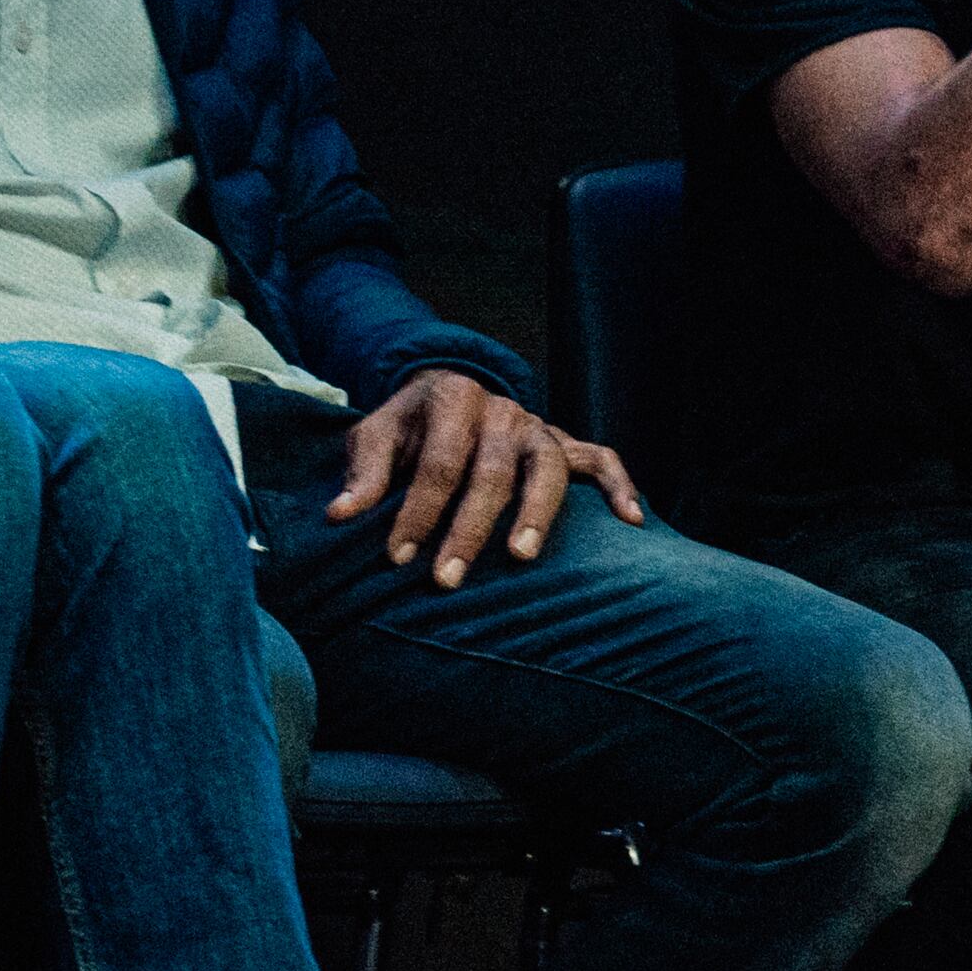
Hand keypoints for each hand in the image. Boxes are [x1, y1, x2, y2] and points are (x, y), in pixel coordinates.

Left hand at [324, 367, 641, 586]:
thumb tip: (341, 515)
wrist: (444, 391)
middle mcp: (502, 410)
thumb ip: (363, 472)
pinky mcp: (562, 442)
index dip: (418, 510)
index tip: (398, 557)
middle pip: (492, 472)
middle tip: (446, 579)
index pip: (438, 462)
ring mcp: (538, 426)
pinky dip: (619, 486)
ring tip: (522, 557)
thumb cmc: (407, 426)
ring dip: (537, 513)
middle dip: (468, 529)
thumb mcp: (374, 435)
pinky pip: (601, 459)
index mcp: (453, 398)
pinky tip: (630, 521)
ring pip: (549, 467)